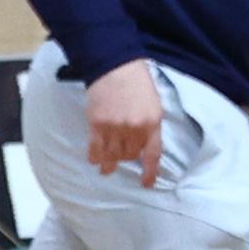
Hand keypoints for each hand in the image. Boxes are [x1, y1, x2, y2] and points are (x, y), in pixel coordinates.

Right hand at [83, 57, 166, 185]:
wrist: (115, 65)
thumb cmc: (136, 81)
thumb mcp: (153, 102)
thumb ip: (150, 124)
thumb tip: (144, 145)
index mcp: (152, 121)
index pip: (153, 153)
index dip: (150, 172)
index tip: (147, 184)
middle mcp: (134, 127)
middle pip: (130, 155)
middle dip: (127, 157)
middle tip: (123, 154)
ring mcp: (115, 127)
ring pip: (112, 156)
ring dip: (110, 162)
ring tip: (108, 165)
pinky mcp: (97, 125)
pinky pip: (95, 150)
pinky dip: (95, 158)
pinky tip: (96, 159)